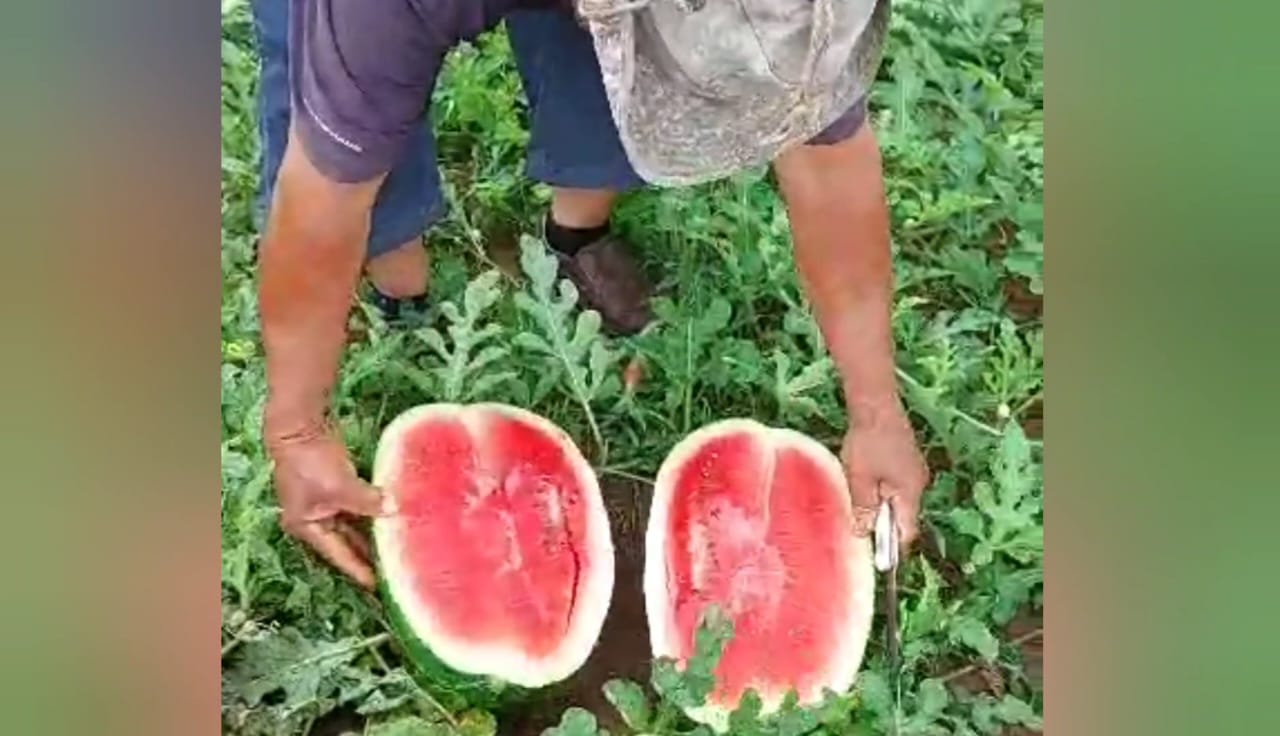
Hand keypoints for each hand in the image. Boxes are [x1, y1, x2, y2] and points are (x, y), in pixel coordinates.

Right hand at [267, 417, 387, 588]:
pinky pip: (359, 505)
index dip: (359, 570)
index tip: (379, 586)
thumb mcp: (340, 487)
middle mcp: (315, 519)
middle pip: (347, 543)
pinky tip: (392, 517)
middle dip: (369, 554)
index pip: (339, 556)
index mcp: (308, 526)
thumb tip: (394, 510)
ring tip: (398, 548)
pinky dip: (374, 511)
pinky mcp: (337, 485)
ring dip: (374, 533)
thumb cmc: (311, 461)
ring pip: (355, 525)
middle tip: (395, 569)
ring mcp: (325, 501)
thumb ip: (367, 502)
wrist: (299, 424)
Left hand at [842, 397, 930, 549]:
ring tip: (858, 501)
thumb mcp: (860, 479)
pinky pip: (897, 484)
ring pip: (899, 499)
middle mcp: (919, 484)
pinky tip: (865, 483)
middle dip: (883, 524)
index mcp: (911, 493)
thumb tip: (864, 534)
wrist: (876, 405)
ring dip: (880, 505)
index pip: (907, 531)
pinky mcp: (907, 459)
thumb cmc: (867, 443)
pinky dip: (882, 490)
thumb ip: (863, 508)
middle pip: (903, 515)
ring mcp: (915, 470)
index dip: (891, 545)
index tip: (874, 553)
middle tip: (859, 525)